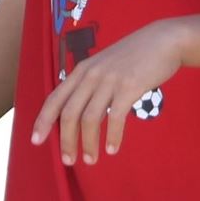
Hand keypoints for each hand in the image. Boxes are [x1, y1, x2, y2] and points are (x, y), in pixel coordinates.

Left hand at [31, 20, 182, 165]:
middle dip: (65, 140)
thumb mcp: (104, 65)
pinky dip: (113, 136)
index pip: (55, 98)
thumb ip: (90, 85)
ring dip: (88, 143)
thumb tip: (78, 114)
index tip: (36, 141)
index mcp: (82, 70)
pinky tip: (113, 149)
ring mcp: (110, 79)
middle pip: (69, 113)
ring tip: (91, 159)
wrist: (163, 40)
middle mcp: (91, 74)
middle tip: (69, 160)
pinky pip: (116, 117)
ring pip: (90, 118)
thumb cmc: (134, 56)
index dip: (43, 120)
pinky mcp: (129, 86)